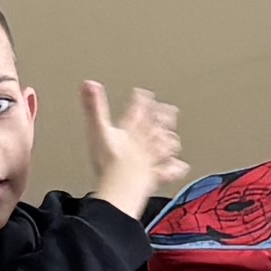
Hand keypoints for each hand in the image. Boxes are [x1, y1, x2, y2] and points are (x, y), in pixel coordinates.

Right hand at [86, 81, 184, 211]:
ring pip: (165, 145)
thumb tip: (89, 84)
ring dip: (169, 138)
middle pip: (157, 126)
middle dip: (164, 116)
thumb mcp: (97, 129)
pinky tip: (182, 166)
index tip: (143, 93)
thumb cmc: (108, 162)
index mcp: (132, 130)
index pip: (138, 109)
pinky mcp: (156, 175)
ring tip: (173, 134)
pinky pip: (169, 170)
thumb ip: (94, 107)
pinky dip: (176, 168)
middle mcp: (145, 142)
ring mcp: (152, 159)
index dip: (141, 100)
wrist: (122, 187)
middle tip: (169, 109)